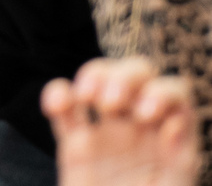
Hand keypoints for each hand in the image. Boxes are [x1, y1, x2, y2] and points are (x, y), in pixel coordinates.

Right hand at [45, 58, 200, 185]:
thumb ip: (179, 163)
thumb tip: (176, 125)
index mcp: (174, 141)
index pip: (174, 95)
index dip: (162, 93)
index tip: (148, 116)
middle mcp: (142, 129)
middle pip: (137, 74)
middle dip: (125, 77)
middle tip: (113, 103)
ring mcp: (107, 134)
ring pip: (100, 79)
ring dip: (93, 76)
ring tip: (87, 97)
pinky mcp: (75, 144)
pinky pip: (65, 108)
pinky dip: (58, 95)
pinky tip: (57, 105)